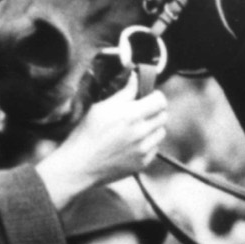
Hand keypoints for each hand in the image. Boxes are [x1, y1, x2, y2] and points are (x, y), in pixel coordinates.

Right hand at [37, 83, 169, 201]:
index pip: (160, 101)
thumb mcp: (101, 108)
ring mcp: (144, 150)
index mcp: (131, 115)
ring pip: (161, 132)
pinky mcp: (143, 163)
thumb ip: (123, 93)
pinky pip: (155, 148)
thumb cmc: (86, 134)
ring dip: (153, 128)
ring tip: (136, 128)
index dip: (156, 96)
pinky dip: (148, 144)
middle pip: (164, 116)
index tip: (148, 97)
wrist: (80, 166)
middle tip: (142, 111)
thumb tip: (135, 77)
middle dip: (155, 111)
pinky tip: (132, 143)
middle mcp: (141, 133)